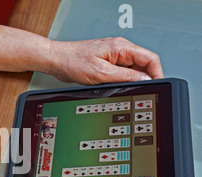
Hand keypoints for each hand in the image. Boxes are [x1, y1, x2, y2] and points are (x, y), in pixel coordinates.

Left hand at [47, 37, 163, 84]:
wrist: (57, 61)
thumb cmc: (73, 61)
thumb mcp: (101, 72)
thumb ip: (125, 76)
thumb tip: (144, 80)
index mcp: (121, 47)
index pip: (150, 58)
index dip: (157, 73)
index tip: (158, 85)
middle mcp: (119, 50)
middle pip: (143, 65)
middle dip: (144, 79)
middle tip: (141, 91)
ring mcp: (113, 58)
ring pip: (132, 71)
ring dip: (132, 82)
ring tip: (123, 90)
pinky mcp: (107, 65)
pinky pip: (121, 74)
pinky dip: (122, 82)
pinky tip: (116, 88)